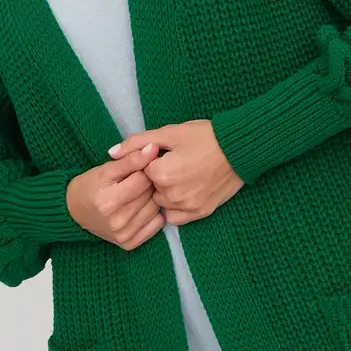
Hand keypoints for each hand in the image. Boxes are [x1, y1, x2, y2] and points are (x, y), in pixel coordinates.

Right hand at [65, 142, 164, 248]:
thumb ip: (131, 159)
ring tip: (136, 195)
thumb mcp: (106, 169)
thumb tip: (154, 148)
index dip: (142, 170)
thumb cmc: (90, 186)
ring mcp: (125, 235)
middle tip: (135, 182)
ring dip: (151, 199)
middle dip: (147, 184)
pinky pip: (157, 225)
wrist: (73, 211)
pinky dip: (153, 214)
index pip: (143, 179)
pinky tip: (139, 209)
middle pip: (150, 194)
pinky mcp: (130, 244)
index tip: (135, 170)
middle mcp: (118, 222)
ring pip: (156, 209)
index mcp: (109, 201)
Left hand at [107, 119, 243, 224]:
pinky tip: (184, 190)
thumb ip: (137, 143)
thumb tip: (111, 153)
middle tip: (174, 162)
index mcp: (161, 173)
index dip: (150, 161)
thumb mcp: (170, 133)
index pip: (140, 172)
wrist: (240, 148)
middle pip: (150, 189)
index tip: (163, 153)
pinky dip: (175, 207)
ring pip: (161, 203)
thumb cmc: (205, 136)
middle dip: (156, 178)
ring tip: (181, 175)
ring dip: (165, 192)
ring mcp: (187, 206)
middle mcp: (172, 194)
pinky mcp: (200, 212)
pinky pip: (176, 217)